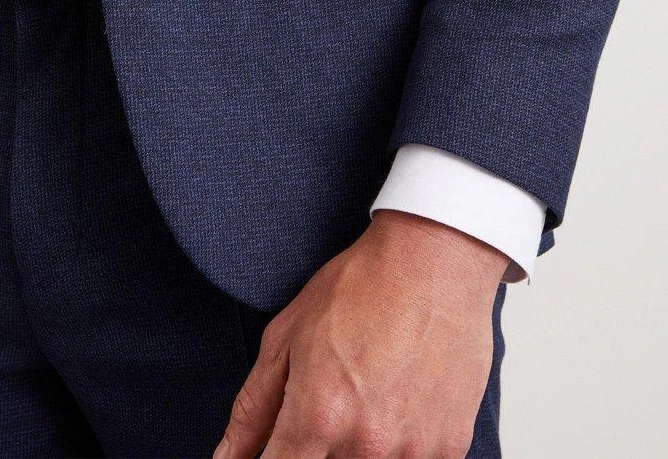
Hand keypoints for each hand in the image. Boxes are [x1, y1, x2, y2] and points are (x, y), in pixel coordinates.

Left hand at [216, 210, 507, 458]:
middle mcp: (365, 445)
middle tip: (333, 399)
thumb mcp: (286, 336)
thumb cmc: (360, 287)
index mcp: (317, 417)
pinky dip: (399, 444)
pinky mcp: (449, 450)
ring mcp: (413, 452)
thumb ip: (253, 410)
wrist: (435, 262)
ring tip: (367, 394)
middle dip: (317, 448)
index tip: (278, 448)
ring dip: (358, 446)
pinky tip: (399, 401)